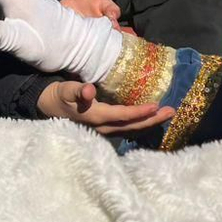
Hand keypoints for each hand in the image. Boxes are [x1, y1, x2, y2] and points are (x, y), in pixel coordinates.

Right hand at [38, 80, 173, 133]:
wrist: (49, 108)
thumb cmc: (60, 97)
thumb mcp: (66, 90)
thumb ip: (78, 90)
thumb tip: (89, 91)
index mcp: (96, 117)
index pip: (123, 116)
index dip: (140, 112)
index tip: (156, 106)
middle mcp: (104, 128)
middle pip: (133, 126)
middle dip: (153, 120)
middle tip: (172, 112)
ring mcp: (106, 132)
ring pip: (132, 130)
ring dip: (150, 123)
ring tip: (167, 116)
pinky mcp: (107, 130)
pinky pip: (128, 130)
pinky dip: (142, 125)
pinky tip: (152, 120)